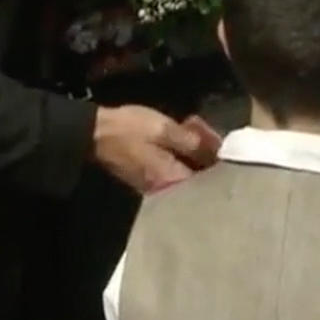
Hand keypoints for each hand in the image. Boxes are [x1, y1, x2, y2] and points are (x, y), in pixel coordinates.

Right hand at [93, 104, 219, 192]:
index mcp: (172, 181)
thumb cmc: (129, 130)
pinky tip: (183, 140)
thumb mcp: (164, 129)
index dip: (218, 160)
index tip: (224, 144)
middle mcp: (166, 190)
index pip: (207, 179)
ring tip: (199, 133)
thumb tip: (216, 150)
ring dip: (194, 155)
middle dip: (207, 156)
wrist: (95, 133)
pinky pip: (173, 169)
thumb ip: (192, 141)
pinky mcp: (149, 178)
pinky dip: (180, 156)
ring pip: (185, 172)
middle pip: (197, 177)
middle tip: (211, 135)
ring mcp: (156, 185)